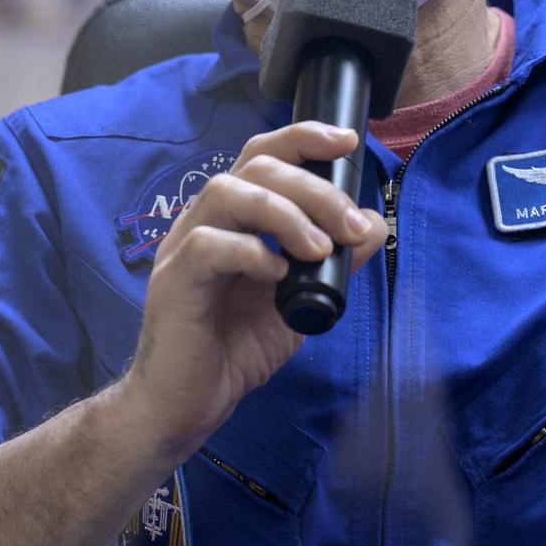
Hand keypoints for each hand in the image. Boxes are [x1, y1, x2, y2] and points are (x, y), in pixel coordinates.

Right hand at [122, 122, 386, 466]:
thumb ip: (333, 262)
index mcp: (232, 218)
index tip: (347, 142)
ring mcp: (182, 248)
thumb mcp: (300, 299)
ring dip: (284, 213)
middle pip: (255, 167)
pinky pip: (207, 245)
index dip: (303, 138)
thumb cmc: (235, 348)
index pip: (263, 156)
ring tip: (318, 249)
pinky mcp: (173, 281)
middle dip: (313, 188)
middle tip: (348, 226)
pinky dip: (250, 253)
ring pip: (227, 192)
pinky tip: (277, 277)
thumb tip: (372, 224)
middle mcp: (204, 221)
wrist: (186, 406)